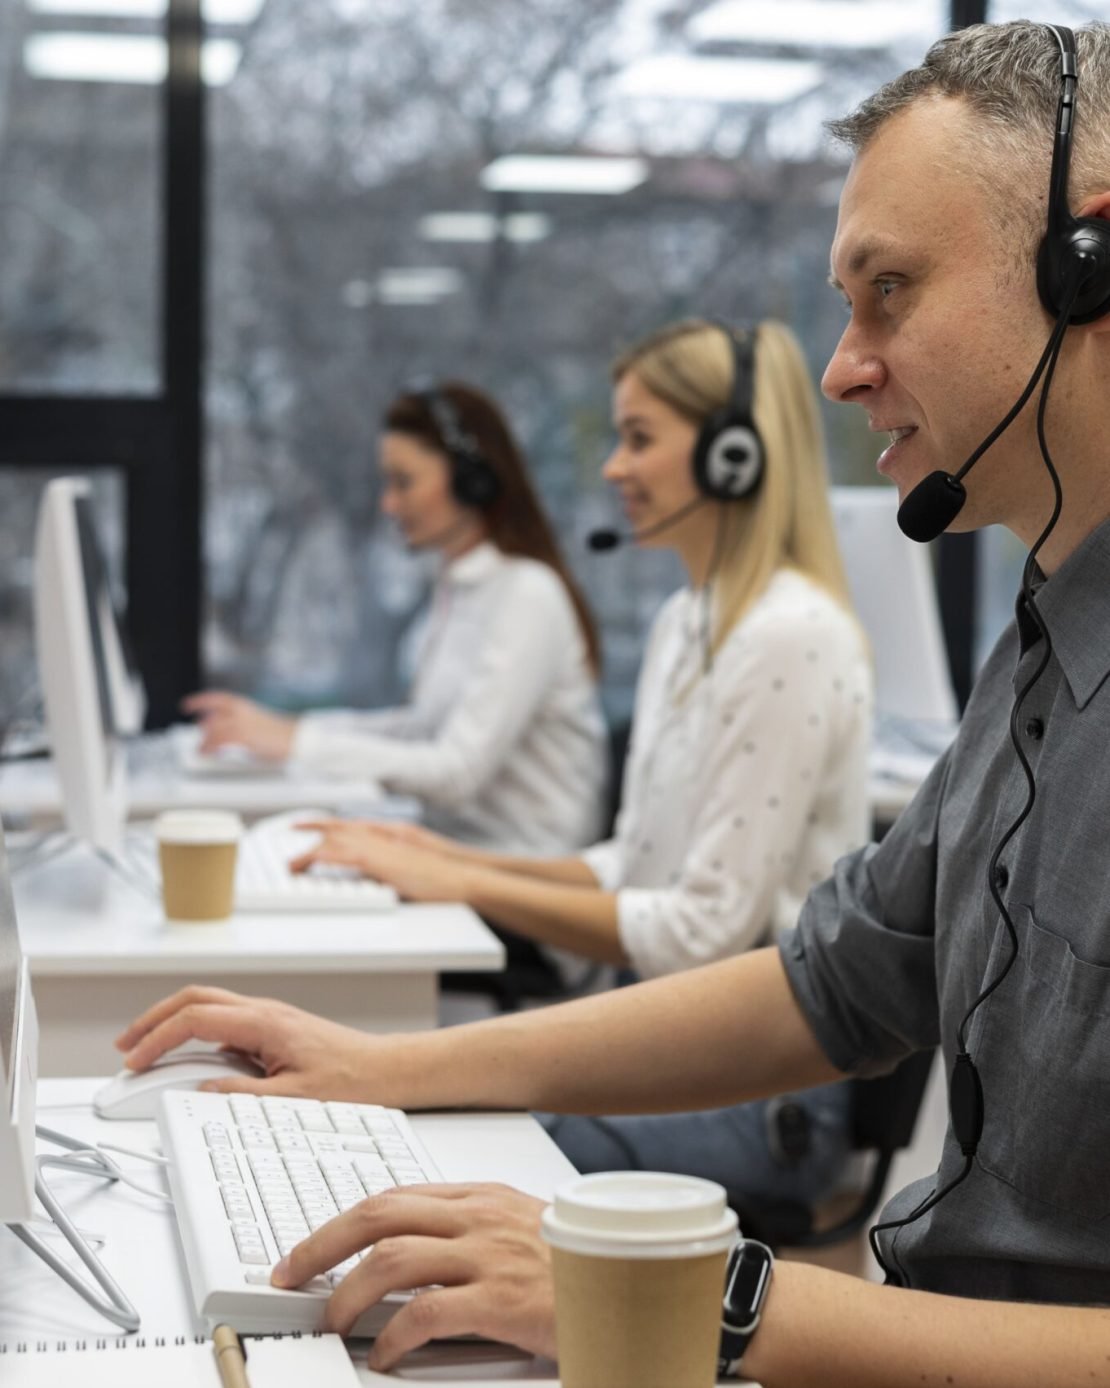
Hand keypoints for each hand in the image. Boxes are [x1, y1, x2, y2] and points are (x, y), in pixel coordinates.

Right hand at [114, 986, 395, 1101]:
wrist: (387, 1069)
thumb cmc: (353, 1081)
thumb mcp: (294, 1099)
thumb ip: (243, 1095)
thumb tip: (201, 1093)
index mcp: (265, 1023)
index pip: (195, 1018)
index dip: (157, 1038)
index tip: (134, 1060)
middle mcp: (264, 1012)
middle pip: (194, 998)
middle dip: (154, 1018)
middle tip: (126, 1046)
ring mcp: (268, 1017)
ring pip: (208, 1005)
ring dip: (173, 1022)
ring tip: (147, 1050)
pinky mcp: (273, 1028)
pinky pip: (224, 1020)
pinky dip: (196, 1031)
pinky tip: (188, 1057)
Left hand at [181, 690, 296, 760]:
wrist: (297, 738)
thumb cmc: (283, 735)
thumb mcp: (260, 725)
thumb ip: (244, 726)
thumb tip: (233, 737)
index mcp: (246, 706)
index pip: (218, 699)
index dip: (200, 701)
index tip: (187, 704)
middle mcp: (241, 711)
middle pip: (212, 715)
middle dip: (202, 725)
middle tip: (194, 735)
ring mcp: (241, 722)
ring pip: (213, 729)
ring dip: (204, 740)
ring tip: (200, 750)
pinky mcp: (243, 735)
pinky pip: (219, 740)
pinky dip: (210, 747)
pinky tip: (208, 752)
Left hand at [270, 1183, 556, 1369]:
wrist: (630, 1286)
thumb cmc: (574, 1266)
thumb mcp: (519, 1231)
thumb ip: (468, 1231)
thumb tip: (409, 1250)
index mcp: (479, 1198)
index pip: (392, 1198)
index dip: (340, 1223)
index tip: (308, 1249)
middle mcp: (478, 1218)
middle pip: (378, 1216)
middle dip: (322, 1244)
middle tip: (290, 1276)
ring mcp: (489, 1256)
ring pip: (392, 1261)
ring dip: (347, 1295)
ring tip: (332, 1323)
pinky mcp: (501, 1300)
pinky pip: (425, 1314)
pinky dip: (392, 1337)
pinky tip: (383, 1356)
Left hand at [291, 820, 473, 901]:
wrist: (461, 878)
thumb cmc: (442, 877)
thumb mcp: (412, 866)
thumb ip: (392, 864)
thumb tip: (376, 870)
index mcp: (391, 835)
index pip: (354, 825)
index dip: (330, 823)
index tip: (313, 824)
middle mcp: (383, 836)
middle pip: (340, 828)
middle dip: (314, 828)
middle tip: (292, 829)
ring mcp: (381, 848)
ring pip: (337, 843)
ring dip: (311, 852)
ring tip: (292, 864)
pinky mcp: (381, 863)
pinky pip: (344, 858)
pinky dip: (324, 859)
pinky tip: (309, 865)